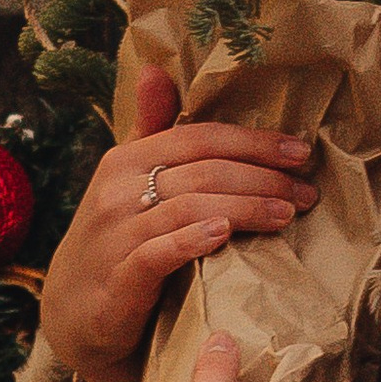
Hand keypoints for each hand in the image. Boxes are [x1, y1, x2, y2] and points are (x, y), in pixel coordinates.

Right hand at [39, 68, 313, 381]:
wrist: (75, 314)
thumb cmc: (116, 239)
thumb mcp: (128, 181)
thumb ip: (151, 129)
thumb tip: (156, 68)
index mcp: (126, 160)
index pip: (199, 137)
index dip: (253, 142)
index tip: (299, 152)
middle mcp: (117, 191)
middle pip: (204, 171)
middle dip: (262, 177)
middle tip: (305, 192)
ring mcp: (115, 236)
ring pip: (190, 207)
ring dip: (246, 207)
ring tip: (286, 214)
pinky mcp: (118, 280)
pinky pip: (158, 252)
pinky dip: (192, 240)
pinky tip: (224, 234)